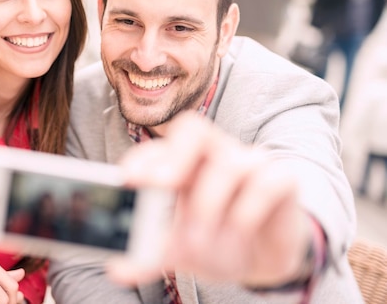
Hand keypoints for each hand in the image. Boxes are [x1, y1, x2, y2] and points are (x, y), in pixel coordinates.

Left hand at [107, 112, 311, 287]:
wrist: (261, 260)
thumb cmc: (214, 240)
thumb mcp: (178, 251)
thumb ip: (148, 256)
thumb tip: (117, 269)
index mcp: (181, 164)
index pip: (158, 147)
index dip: (141, 159)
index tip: (126, 180)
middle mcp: (213, 155)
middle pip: (193, 129)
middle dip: (174, 155)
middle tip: (159, 184)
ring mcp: (249, 164)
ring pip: (230, 163)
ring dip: (209, 204)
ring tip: (199, 242)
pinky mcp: (281, 180)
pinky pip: (267, 182)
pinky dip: (248, 210)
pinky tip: (240, 232)